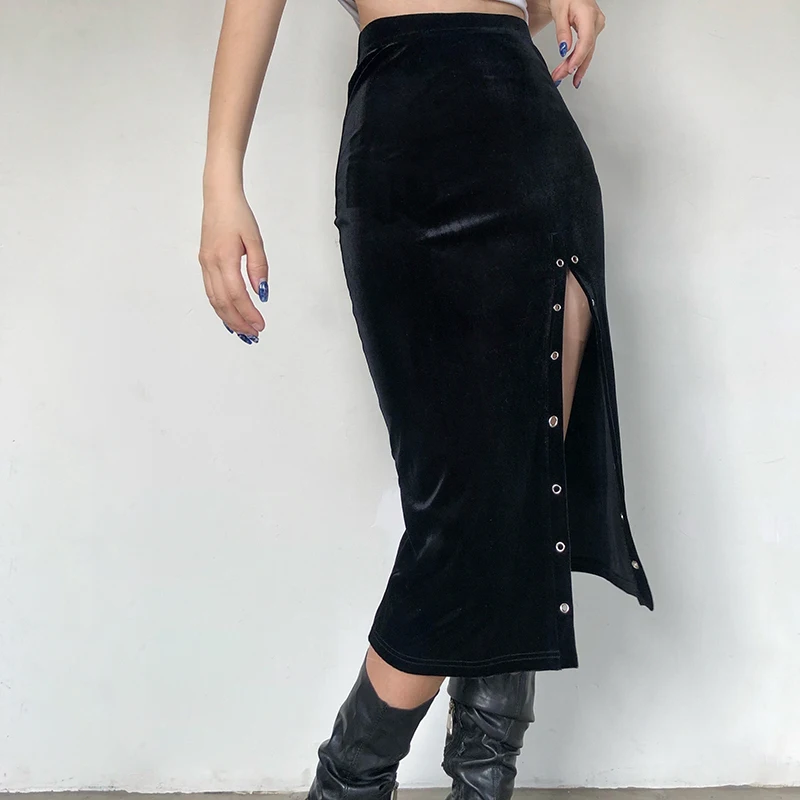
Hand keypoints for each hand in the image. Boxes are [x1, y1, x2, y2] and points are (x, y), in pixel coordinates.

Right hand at [198, 188, 268, 343]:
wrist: (219, 197)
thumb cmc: (238, 214)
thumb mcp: (255, 239)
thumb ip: (258, 266)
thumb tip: (261, 292)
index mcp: (224, 258)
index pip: (236, 295)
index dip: (248, 313)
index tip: (260, 325)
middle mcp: (211, 264)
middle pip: (223, 302)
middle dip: (238, 322)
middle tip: (253, 335)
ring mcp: (205, 264)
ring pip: (214, 300)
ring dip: (228, 318)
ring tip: (243, 331)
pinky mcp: (205, 263)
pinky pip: (211, 291)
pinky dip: (220, 307)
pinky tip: (230, 316)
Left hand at [548, 0, 605, 87]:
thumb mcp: (560, 12)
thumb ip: (562, 31)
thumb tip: (564, 49)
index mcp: (589, 15)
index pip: (586, 41)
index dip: (578, 58)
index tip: (569, 69)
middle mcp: (596, 22)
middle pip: (586, 50)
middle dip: (572, 67)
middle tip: (558, 77)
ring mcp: (596, 27)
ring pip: (587, 52)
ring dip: (574, 67)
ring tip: (561, 77)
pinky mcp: (593, 32)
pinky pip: (586, 49)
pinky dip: (578, 61)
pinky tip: (574, 73)